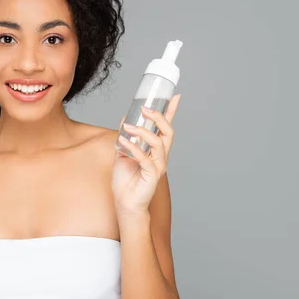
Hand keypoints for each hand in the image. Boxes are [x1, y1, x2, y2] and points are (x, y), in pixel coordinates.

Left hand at [112, 94, 180, 217]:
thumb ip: (125, 137)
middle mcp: (161, 156)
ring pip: (158, 143)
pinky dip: (134, 147)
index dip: (171, 112)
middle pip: (167, 132)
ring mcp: (158, 165)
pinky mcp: (152, 175)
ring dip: (143, 132)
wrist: (125, 203)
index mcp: (156, 149)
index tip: (175, 96)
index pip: (166, 127)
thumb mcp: (123, 153)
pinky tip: (124, 142)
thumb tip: (125, 119)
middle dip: (159, 117)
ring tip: (128, 126)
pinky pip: (145, 157)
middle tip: (145, 109)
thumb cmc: (126, 180)